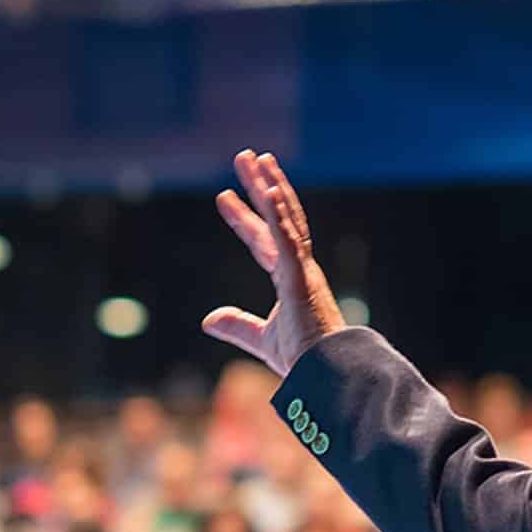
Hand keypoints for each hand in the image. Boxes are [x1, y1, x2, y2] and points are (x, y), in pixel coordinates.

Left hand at [202, 150, 346, 375]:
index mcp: (290, 279)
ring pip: (286, 218)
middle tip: (245, 157)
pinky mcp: (301, 277)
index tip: (223, 196)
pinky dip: (279, 215)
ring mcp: (302, 269)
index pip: (262, 239)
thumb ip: (237, 325)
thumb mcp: (260, 338)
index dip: (243, 218)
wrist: (324, 374)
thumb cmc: (302, 359)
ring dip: (270, 185)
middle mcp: (298, 266)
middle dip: (259, 186)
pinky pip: (289, 240)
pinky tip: (268, 191)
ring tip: (256, 158)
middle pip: (277, 216)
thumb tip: (208, 319)